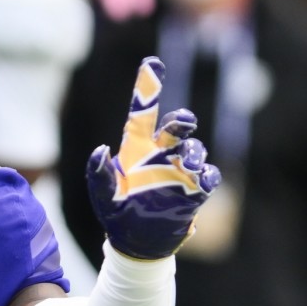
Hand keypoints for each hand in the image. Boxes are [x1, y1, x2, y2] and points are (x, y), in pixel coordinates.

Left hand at [87, 56, 220, 259]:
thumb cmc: (117, 215)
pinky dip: (208, 175)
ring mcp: (180, 171)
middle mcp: (161, 154)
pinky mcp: (195, 191)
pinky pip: (208, 177)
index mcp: (136, 149)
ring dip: (193, 152)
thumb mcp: (103, 198)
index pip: (142, 112)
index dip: (148, 87)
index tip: (152, 62)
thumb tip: (101, 149)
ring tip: (186, 163)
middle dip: (182, 120)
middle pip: (177, 126)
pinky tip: (201, 179)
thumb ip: (98, 174)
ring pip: (195, 149)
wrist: (138, 244)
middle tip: (182, 124)